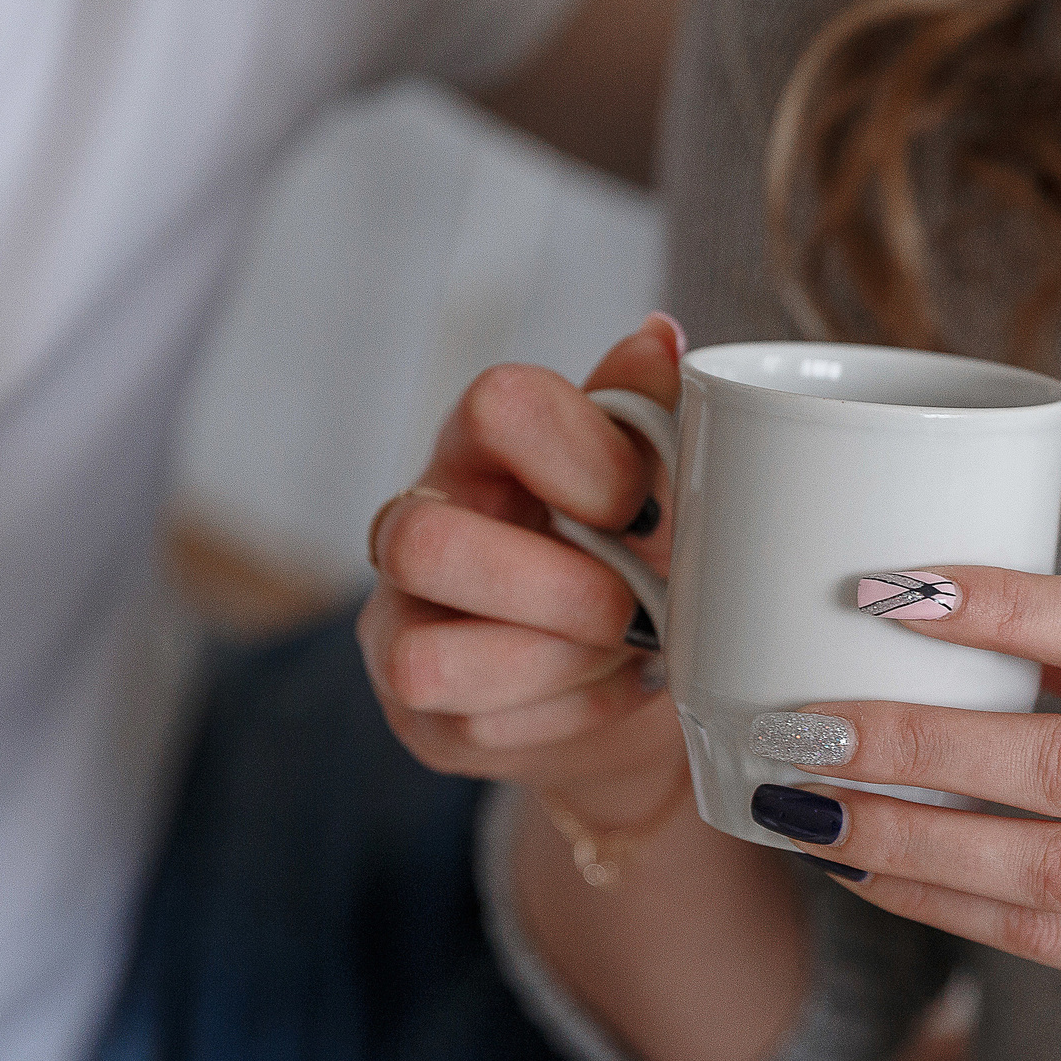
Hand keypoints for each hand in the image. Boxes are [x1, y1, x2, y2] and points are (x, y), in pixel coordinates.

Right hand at [357, 315, 691, 834]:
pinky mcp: (415, 710)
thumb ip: (648, 411)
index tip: (644, 507)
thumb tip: (660, 337)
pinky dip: (563, 715)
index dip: (586, 458)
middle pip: (426, 544)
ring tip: (627, 653)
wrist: (623, 671)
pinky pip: (471, 723)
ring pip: (428, 659)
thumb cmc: (628, 550)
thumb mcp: (651, 478)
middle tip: (639, 608)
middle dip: (559, 592)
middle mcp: (414, 521)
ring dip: (557, 665)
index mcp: (479, 444)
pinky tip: (606, 689)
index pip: (499, 405)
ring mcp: (400, 620)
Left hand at [743, 568, 1060, 1045]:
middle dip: (923, 745)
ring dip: (908, 840)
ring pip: (1045, 873)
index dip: (1010, 608)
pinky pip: (1046, 945)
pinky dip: (942, 905)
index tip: (891, 591)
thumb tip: (946, 604)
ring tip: (806, 807)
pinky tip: (864, 869)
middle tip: (808, 723)